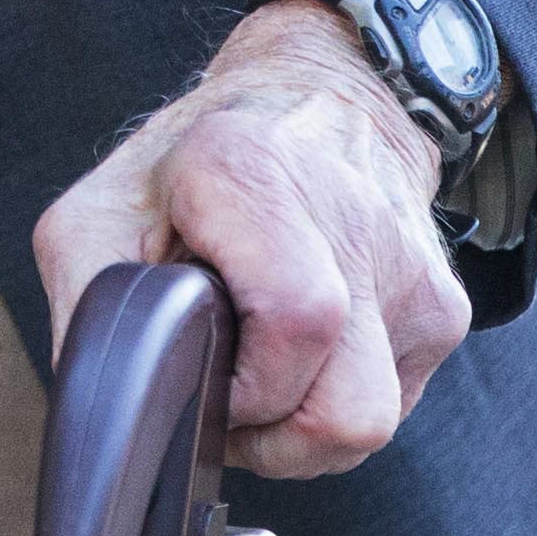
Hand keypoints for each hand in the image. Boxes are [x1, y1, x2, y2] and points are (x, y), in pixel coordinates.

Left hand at [30, 0, 475, 480]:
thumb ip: (91, 306)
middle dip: (273, 438)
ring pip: (370, 425)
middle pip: (343, 411)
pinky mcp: (446, 306)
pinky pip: (392, 405)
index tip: (205, 374)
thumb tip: (108, 416)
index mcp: (253, 171)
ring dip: (305, 431)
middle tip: (228, 393)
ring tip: (263, 375)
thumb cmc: (195, 165)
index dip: (241, 388)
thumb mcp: (101, 212)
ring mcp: (409, 266)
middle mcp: (350, 214)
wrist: (321, 97)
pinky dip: (337, 400)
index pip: (295, 319)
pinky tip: (306, 351)